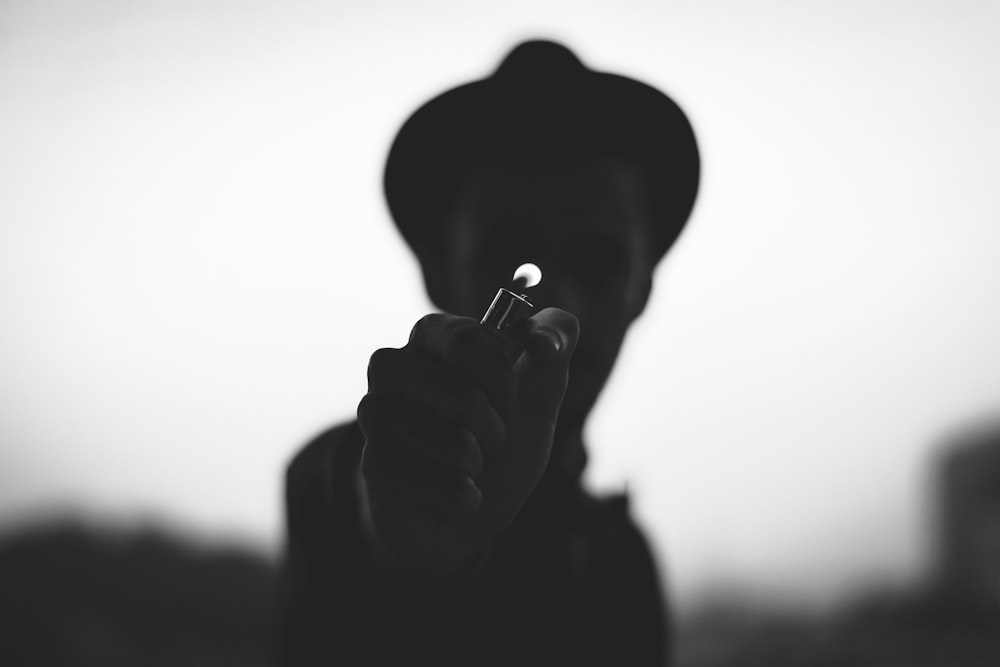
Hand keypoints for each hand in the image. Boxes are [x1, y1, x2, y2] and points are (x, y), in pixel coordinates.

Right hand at [356, 307, 578, 576]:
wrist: (470, 513)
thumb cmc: (502, 445)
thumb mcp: (540, 394)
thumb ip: (556, 346)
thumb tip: (546, 340)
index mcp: (432, 335)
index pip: (468, 340)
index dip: (501, 379)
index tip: (509, 398)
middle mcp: (393, 365)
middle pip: (463, 397)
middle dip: (495, 432)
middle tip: (489, 441)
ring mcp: (375, 413)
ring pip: (451, 445)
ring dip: (477, 467)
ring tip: (467, 467)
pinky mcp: (371, 461)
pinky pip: (434, 484)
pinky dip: (460, 497)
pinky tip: (450, 493)